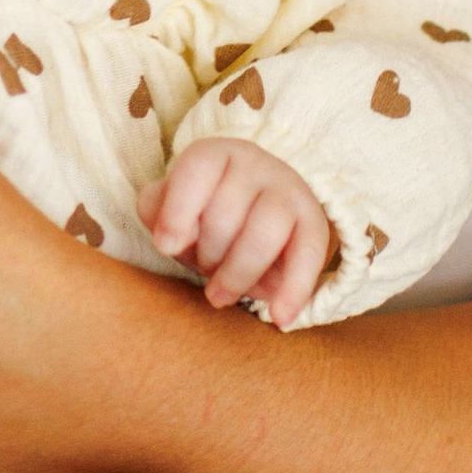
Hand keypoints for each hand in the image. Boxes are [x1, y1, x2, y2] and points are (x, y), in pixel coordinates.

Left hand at [141, 138, 335, 326]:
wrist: (260, 213)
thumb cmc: (204, 213)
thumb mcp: (172, 207)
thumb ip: (158, 212)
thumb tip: (172, 239)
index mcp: (217, 155)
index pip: (199, 167)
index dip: (179, 209)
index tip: (166, 247)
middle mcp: (256, 165)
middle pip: (226, 212)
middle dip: (207, 254)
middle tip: (202, 269)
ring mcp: (288, 191)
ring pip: (264, 233)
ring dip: (237, 274)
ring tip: (219, 296)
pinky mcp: (314, 223)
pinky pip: (310, 255)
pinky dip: (295, 290)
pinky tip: (280, 317)